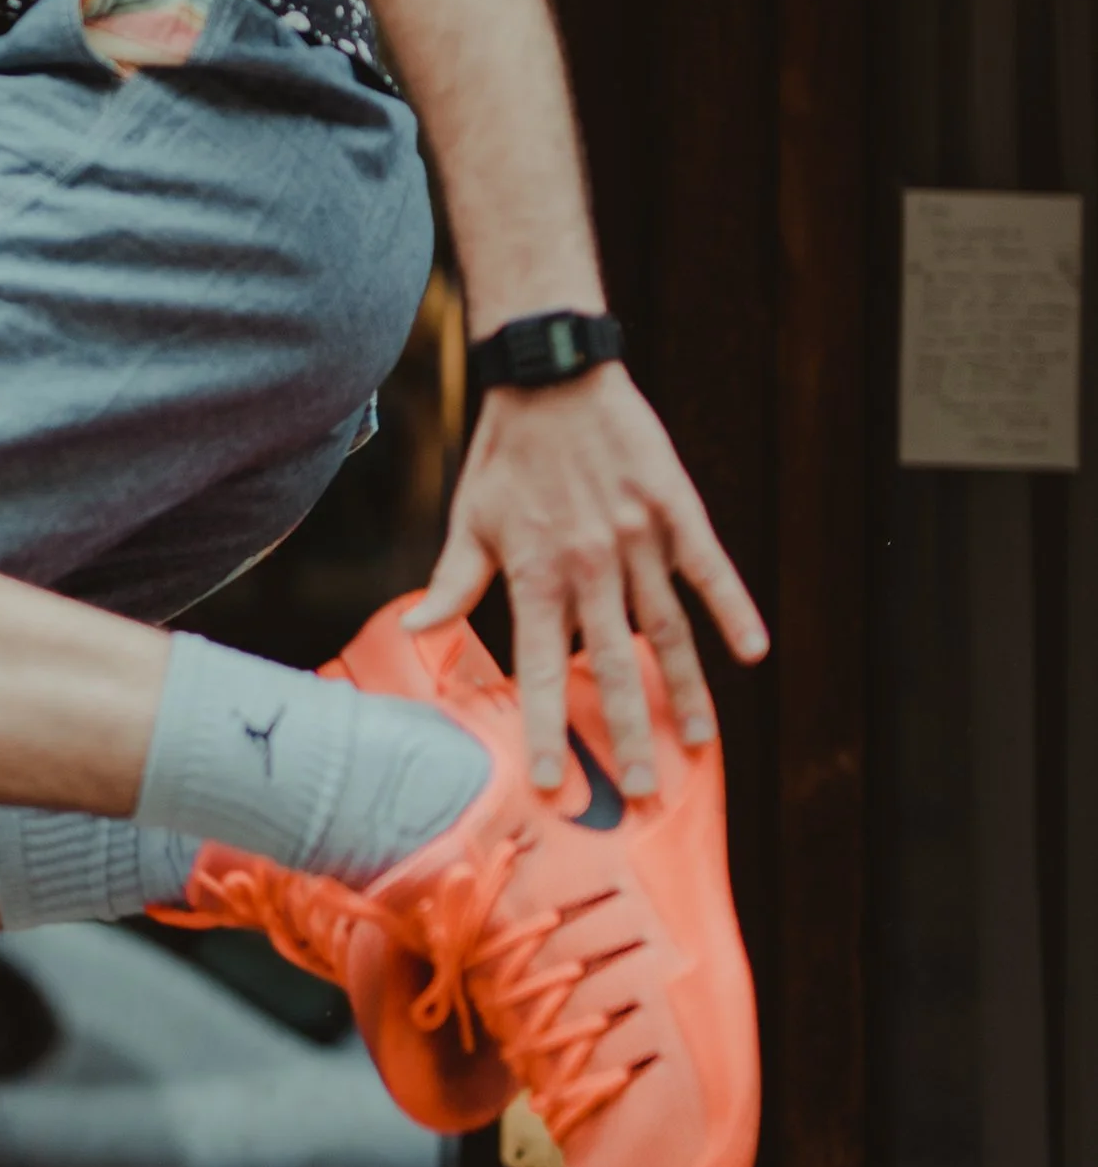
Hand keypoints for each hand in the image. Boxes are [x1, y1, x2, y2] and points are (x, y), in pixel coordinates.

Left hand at [405, 362, 767, 796]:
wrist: (552, 374)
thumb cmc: (505, 453)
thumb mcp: (469, 518)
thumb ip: (452, 583)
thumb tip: (413, 631)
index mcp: (535, 573)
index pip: (539, 669)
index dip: (548, 727)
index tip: (556, 782)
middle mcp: (589, 565)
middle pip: (610, 665)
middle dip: (626, 734)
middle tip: (643, 793)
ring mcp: (638, 538)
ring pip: (667, 630)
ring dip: (682, 691)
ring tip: (696, 744)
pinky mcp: (675, 509)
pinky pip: (710, 569)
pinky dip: (733, 608)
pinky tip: (753, 652)